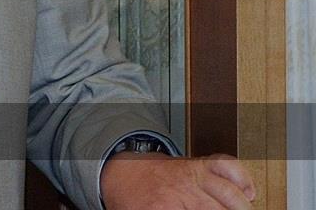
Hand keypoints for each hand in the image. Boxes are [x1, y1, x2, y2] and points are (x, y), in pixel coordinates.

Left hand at [100, 152, 255, 209]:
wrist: (120, 172)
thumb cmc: (132, 200)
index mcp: (163, 208)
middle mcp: (181, 190)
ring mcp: (192, 174)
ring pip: (229, 193)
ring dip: (240, 208)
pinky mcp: (199, 163)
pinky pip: (228, 165)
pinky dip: (242, 178)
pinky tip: (248, 194)